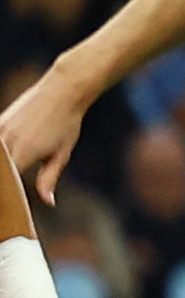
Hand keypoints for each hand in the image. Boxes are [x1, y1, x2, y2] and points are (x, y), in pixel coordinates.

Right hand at [0, 68, 89, 205]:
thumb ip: (49, 179)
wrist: (62, 92)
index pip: (5, 182)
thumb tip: (48, 202)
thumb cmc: (66, 125)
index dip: (5, 195)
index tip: (6, 205)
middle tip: (7, 197)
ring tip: (7, 178)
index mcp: (23, 153)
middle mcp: (7, 141)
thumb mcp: (61, 154)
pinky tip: (4, 161)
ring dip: (0, 170)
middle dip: (2, 183)